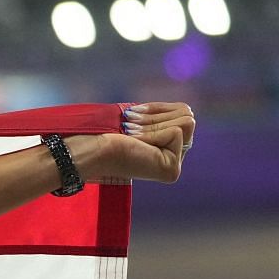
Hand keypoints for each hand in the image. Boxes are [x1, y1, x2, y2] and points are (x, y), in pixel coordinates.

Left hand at [71, 102, 194, 185]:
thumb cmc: (107, 132)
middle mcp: (174, 159)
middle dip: (157, 115)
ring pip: (186, 122)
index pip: (184, 113)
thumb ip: (165, 116)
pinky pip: (176, 133)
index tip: (132, 115)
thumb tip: (187, 110)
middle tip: (130, 124)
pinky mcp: (171, 170)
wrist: (90, 148)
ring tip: (130, 132)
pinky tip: (134, 142)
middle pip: (188, 116)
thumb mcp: (142, 119)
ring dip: (154, 123)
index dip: (159, 108)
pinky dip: (153, 133)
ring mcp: (174, 167)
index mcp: (167, 147)